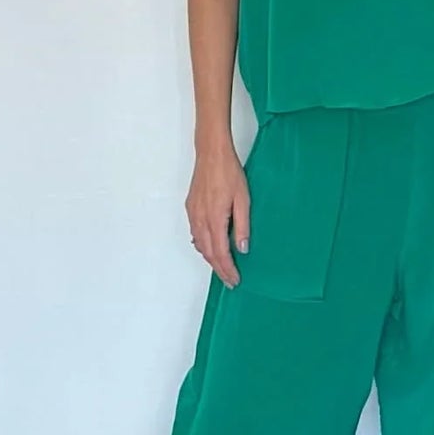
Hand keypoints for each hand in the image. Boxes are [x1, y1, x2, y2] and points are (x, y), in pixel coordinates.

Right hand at [186, 144, 250, 286]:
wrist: (211, 154)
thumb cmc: (229, 172)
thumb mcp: (243, 199)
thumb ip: (242, 226)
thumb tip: (242, 248)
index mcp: (215, 219)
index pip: (220, 253)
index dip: (227, 269)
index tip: (234, 280)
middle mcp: (200, 219)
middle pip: (208, 253)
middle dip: (219, 269)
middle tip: (229, 280)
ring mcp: (193, 214)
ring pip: (200, 245)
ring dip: (210, 259)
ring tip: (222, 268)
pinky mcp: (190, 208)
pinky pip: (195, 234)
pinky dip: (202, 246)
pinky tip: (209, 248)